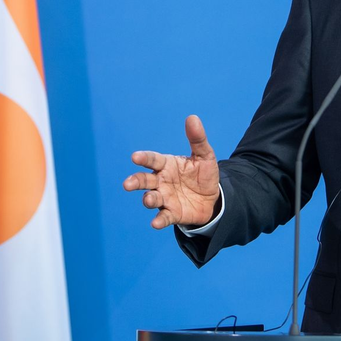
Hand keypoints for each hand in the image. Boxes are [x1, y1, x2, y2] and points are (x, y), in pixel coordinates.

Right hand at [123, 115, 221, 229]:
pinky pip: (163, 216)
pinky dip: (159, 220)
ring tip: (148, 200)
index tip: (135, 157)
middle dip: (135, 181)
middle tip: (128, 184)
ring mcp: (165, 198)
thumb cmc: (203, 174)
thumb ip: (197, 139)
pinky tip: (155, 223)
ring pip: (151, 198)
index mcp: (166, 165)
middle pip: (144, 180)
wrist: (213, 198)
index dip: (144, 158)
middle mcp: (161, 181)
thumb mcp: (204, 156)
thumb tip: (192, 117)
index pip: (153, 160)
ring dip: (148, 199)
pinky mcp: (172, 213)